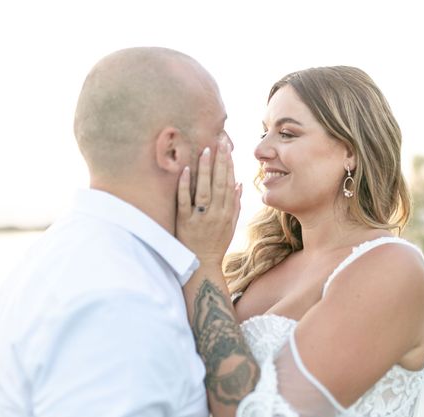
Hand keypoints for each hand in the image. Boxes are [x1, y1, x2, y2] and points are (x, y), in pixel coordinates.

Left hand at [176, 136, 241, 264]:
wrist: (203, 267)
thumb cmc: (216, 245)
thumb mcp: (231, 226)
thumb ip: (236, 205)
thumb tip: (239, 184)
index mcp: (228, 213)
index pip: (229, 184)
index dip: (229, 165)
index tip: (228, 148)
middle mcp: (216, 214)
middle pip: (219, 184)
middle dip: (220, 161)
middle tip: (219, 141)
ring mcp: (200, 218)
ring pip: (203, 190)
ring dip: (204, 169)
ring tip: (205, 150)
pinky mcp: (184, 222)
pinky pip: (184, 201)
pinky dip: (184, 185)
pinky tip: (184, 170)